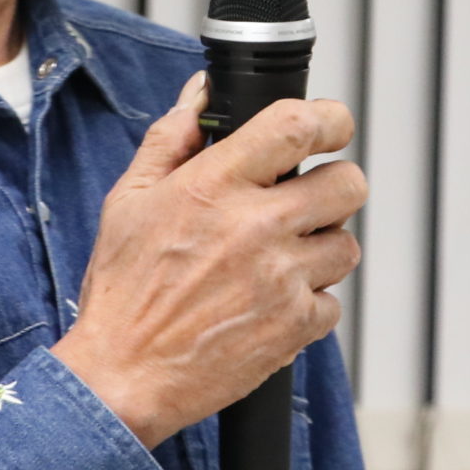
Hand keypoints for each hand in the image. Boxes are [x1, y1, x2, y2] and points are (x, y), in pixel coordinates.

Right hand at [52, 73, 363, 449]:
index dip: (328, 118)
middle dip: (335, 184)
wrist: (122, 375)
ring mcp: (281, 279)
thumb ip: (171, 139)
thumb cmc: (123, 293)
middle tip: (309, 198)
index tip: (329, 125)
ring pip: (346, 245)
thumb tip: (200, 94)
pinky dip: (308, 303)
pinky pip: (332, 303)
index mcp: (215, 186)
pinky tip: (271, 303)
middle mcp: (255, 227)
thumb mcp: (129, 200)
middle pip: (347, 183)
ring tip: (281, 258)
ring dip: (321, 248)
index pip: (297, 126)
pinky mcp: (294, 327)